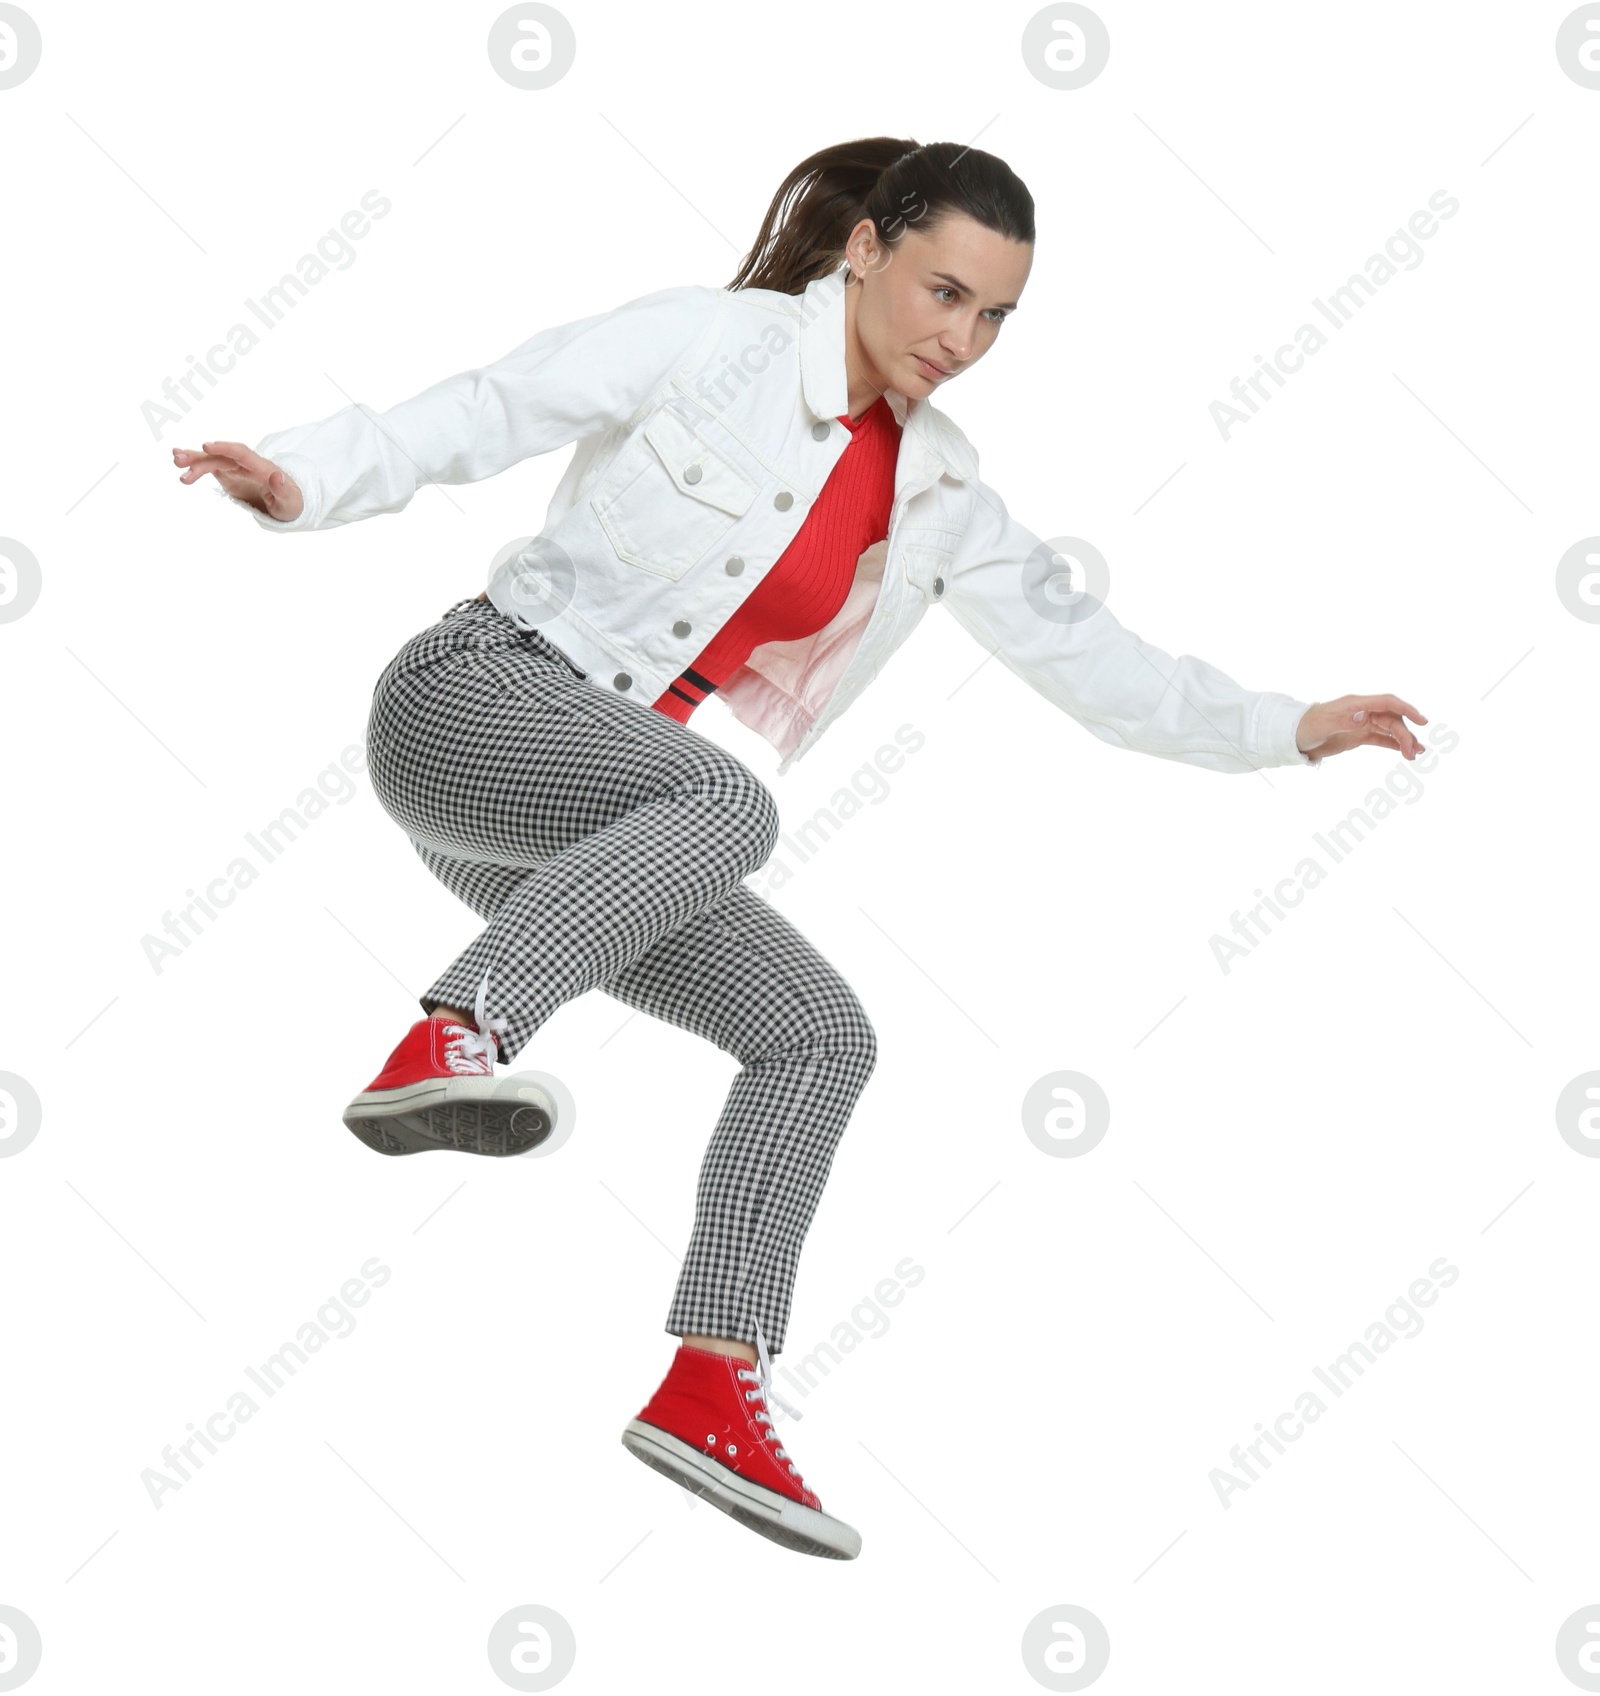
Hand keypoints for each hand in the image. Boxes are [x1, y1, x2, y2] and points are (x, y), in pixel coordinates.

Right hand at [172, 440, 302, 521]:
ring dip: (193, 460)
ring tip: (176, 462)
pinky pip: (210, 465)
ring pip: (212, 460)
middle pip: (221, 456)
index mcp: (261, 468)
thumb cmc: (290, 503)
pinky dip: (195, 463)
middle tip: (179, 460)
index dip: (224, 448)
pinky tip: (179, 460)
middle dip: (201, 458)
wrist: (286, 503)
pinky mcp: (228, 473)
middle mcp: (246, 463)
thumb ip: (282, 490)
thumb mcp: (289, 502)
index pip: (241, 453)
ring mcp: (235, 467)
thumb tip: (277, 476)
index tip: (206, 446)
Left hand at [1295, 695, 1427, 763]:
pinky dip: (1394, 744)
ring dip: (1403, 740)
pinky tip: (1405, 752)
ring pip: (1389, 730)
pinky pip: (1381, 738)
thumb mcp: (1322, 725)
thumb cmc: (1305, 727)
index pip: (1387, 703)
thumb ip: (1343, 721)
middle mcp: (1362, 712)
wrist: (1292, 737)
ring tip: (1415, 755)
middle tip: (1414, 753)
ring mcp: (1361, 723)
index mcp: (1356, 704)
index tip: (1422, 720)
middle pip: (1391, 719)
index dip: (1406, 709)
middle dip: (1405, 734)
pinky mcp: (1358, 736)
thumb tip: (1364, 716)